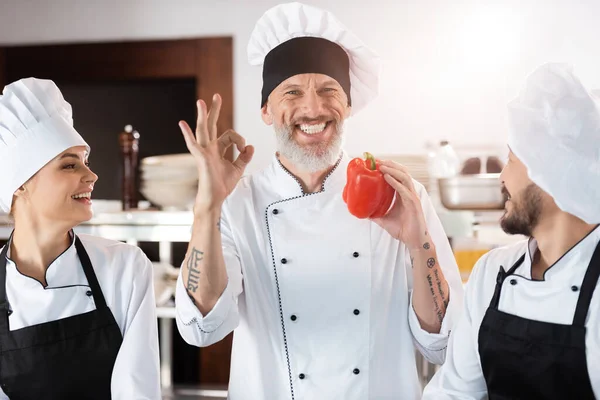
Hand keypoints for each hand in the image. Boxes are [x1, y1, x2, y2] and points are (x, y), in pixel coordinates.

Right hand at [179, 94, 253, 213]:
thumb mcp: (238, 169)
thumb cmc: (222, 185)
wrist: (215, 199)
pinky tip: (182, 124)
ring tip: (201, 102)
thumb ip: (244, 157)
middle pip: (211, 125)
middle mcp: (209, 148)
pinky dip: (187, 134)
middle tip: (217, 96)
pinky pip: (193, 144)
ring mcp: (204, 152)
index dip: (240, 140)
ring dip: (202, 116)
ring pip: (203, 130)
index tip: (245, 149)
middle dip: (214, 110)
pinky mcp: (201, 158)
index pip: (230, 135)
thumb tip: (250, 146)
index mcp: (217, 149)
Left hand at [371, 160, 427, 249]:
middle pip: (402, 172)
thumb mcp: (385, 220)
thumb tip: (362, 212)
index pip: (398, 176)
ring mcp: (412, 197)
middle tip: (378, 160)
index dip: (389, 168)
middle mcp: (409, 193)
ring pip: (404, 177)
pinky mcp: (413, 203)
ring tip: (381, 165)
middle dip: (391, 164)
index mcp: (403, 195)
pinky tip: (387, 177)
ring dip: (392, 169)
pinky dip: (395, 182)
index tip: (377, 163)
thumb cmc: (403, 230)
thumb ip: (375, 215)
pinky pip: (404, 189)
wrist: (413, 241)